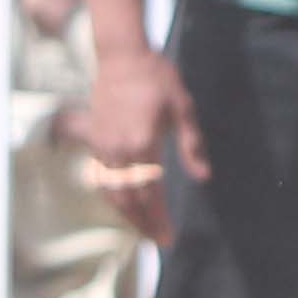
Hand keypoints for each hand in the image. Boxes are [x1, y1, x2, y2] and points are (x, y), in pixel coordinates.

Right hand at [71, 33, 193, 244]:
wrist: (121, 55)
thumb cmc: (157, 78)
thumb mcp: (183, 108)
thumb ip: (192, 145)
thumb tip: (203, 177)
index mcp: (143, 143)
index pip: (150, 192)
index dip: (158, 218)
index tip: (168, 237)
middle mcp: (119, 149)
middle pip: (129, 199)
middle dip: (143, 224)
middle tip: (159, 241)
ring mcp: (103, 145)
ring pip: (112, 192)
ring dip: (127, 215)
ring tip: (143, 230)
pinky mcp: (95, 140)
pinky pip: (101, 178)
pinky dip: (113, 197)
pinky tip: (125, 205)